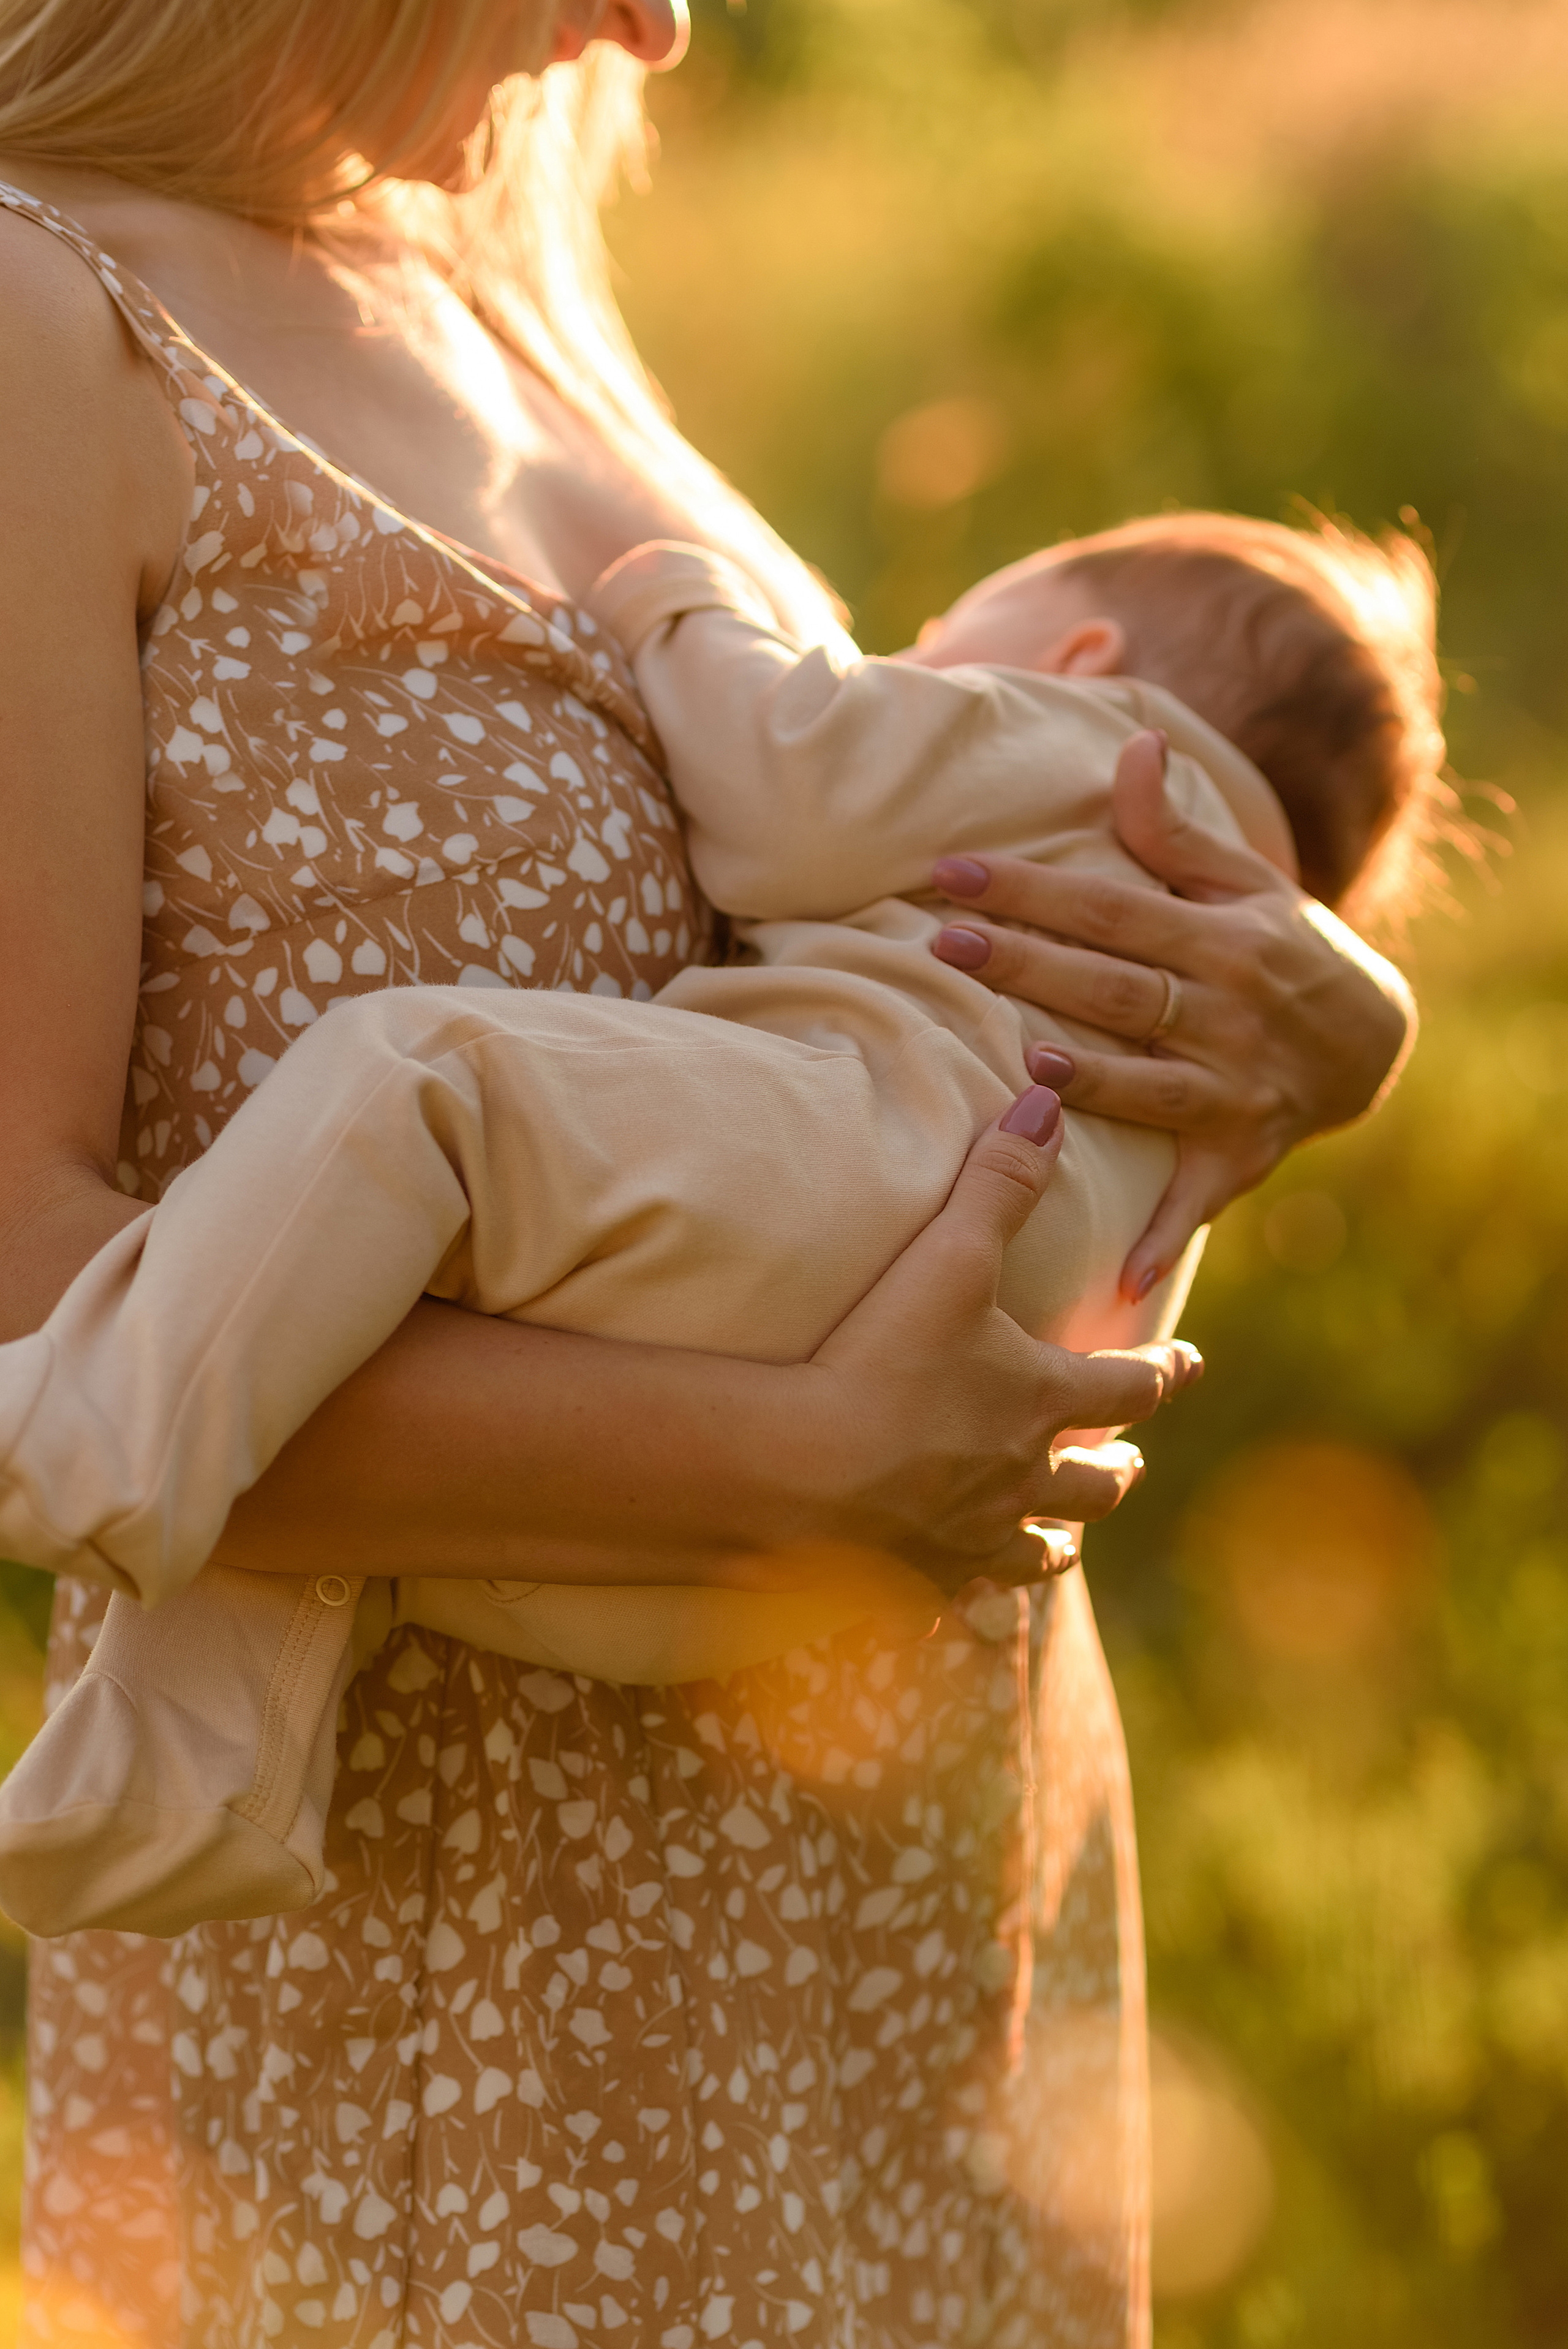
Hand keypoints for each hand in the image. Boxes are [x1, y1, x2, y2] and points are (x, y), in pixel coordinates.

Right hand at [800, 1084, 1202, 1595]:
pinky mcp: (917, 1578)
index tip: (1190, 1363)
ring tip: (1066, 1542)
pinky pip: (960, 1595)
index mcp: (1042, 1401)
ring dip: (1059, 1540)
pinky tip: (965, 1597)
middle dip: (1117, 1468)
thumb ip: (1000, 1177)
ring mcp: (971, 1536)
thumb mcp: (949, 1254)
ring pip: (1039, 1550)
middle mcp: (1021, 1477)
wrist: (803, 1474)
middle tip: (1132, 1464)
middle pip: (1096, 1483)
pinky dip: (971, 1592)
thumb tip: (1051, 1100)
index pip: (1130, 1386)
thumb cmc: (882, 1357)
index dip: (1165, 1372)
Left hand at [930, 732, 1415, 1300]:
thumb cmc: (1286, 948)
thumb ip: (1175, 830)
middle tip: (942, 941)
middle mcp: (1228, 1012)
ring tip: (1019, 1062)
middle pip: (1114, 987)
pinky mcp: (1241, 1152)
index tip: (949, 872)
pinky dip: (1164, 1236)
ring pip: (1150, 1085)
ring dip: (1090, 1079)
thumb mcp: (1248, 883)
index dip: (1030, 888)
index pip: (1108, 906)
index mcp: (1220, 938)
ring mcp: (1236, 1087)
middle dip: (1029, 964)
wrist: (1377, 1039)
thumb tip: (1130, 746)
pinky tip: (1118, 1276)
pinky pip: (1197, 1199)